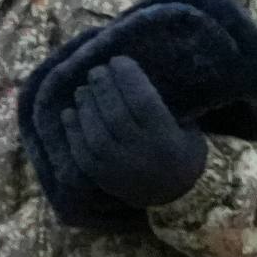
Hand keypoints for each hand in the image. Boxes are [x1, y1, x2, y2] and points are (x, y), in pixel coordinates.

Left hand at [59, 58, 209, 209]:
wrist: (172, 196)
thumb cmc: (181, 150)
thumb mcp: (188, 127)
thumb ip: (168, 106)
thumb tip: (138, 74)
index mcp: (165, 137)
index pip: (142, 100)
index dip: (127, 77)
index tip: (118, 60)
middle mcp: (141, 154)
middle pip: (116, 115)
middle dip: (103, 87)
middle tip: (96, 70)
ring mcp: (119, 168)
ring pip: (96, 134)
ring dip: (86, 107)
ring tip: (82, 89)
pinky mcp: (103, 179)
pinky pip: (82, 154)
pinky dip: (73, 131)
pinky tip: (69, 113)